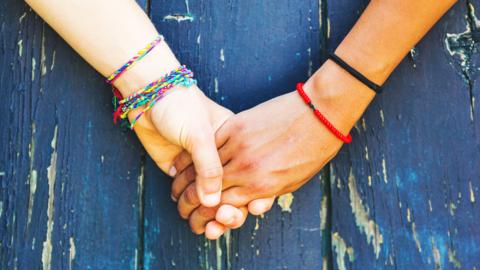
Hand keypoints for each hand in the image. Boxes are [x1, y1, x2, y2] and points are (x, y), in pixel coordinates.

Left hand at [131, 84, 273, 235]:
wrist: (148, 95)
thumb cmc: (180, 105)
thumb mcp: (199, 133)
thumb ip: (208, 167)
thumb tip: (213, 203)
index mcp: (235, 143)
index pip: (249, 173)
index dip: (252, 194)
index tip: (251, 209)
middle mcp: (222, 157)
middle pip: (233, 191)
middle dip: (231, 211)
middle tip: (222, 222)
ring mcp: (201, 166)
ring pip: (214, 198)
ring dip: (213, 217)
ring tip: (209, 230)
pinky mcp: (182, 171)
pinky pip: (193, 196)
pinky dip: (196, 211)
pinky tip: (199, 223)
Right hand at [172, 62, 374, 237]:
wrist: (320, 114)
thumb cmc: (312, 152)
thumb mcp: (291, 183)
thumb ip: (265, 194)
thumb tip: (248, 204)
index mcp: (260, 187)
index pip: (222, 207)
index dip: (205, 215)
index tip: (196, 218)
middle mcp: (246, 169)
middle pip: (207, 191)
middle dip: (188, 203)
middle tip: (179, 206)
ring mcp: (239, 146)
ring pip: (204, 167)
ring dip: (185, 178)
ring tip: (176, 184)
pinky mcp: (236, 126)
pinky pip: (211, 143)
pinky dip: (199, 152)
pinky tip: (190, 156)